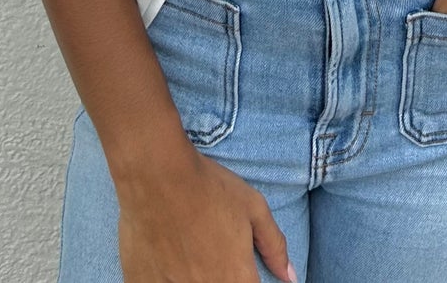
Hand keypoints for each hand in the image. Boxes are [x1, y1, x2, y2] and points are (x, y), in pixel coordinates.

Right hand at [117, 145, 297, 281]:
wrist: (156, 175)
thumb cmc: (208, 187)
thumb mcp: (253, 207)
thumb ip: (274, 245)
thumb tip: (290, 277)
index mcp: (236, 278)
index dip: (246, 280)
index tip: (239, 268)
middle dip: (221, 277)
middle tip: (212, 255)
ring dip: (195, 277)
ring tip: (191, 256)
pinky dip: (167, 278)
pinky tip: (168, 263)